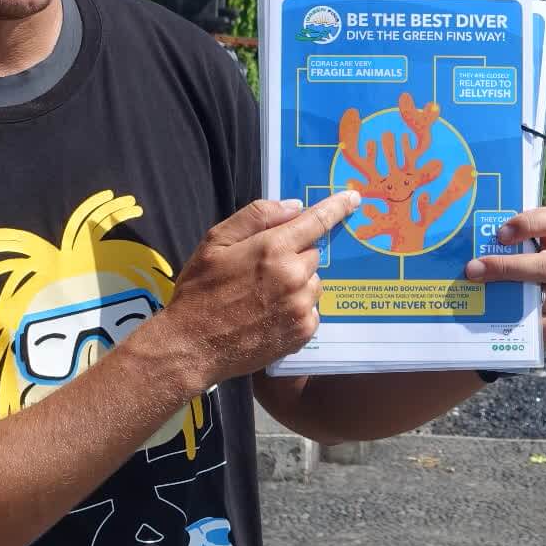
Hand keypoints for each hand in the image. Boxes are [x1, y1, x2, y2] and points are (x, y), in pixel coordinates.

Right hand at [164, 191, 360, 390]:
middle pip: (313, 255)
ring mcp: (301, 306)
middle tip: (263, 271)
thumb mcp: (215, 242)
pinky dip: (297, 309)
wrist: (192, 347)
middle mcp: (294, 276)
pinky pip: (311, 310)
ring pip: (313, 283)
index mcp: (273, 248)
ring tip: (264, 297)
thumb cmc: (199, 291)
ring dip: (297, 284)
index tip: (353, 198)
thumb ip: (256, 216)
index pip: (316, 221)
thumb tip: (295, 206)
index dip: (336, 207)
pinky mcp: (303, 332)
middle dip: (294, 256)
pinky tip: (270, 316)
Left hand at [462, 206, 545, 350]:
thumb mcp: (510, 254)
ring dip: (504, 289)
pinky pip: (531, 319)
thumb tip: (455, 240)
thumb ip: (494, 245)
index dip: (531, 223)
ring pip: (539, 294)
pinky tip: (485, 314)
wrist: (527, 317)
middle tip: (476, 267)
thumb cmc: (513, 273)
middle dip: (509, 266)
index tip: (501, 233)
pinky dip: (507, 317)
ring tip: (474, 289)